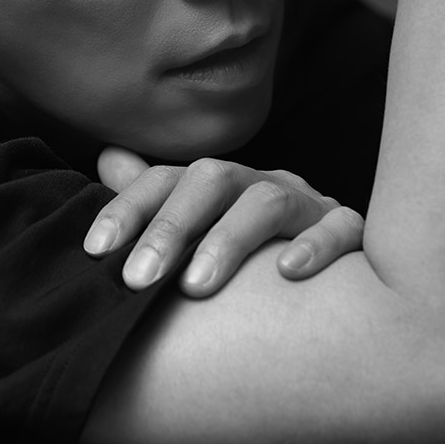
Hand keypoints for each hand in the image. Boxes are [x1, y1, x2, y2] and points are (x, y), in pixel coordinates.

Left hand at [86, 146, 364, 296]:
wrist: (339, 283)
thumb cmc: (255, 253)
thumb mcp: (203, 226)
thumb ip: (156, 200)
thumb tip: (106, 157)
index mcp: (220, 185)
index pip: (167, 180)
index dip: (129, 208)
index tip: (94, 251)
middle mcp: (260, 185)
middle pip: (213, 182)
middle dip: (171, 227)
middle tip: (136, 279)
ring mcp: (308, 204)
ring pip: (269, 203)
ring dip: (228, 240)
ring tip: (195, 287)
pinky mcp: (350, 232)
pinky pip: (340, 228)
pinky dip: (316, 245)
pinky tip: (287, 272)